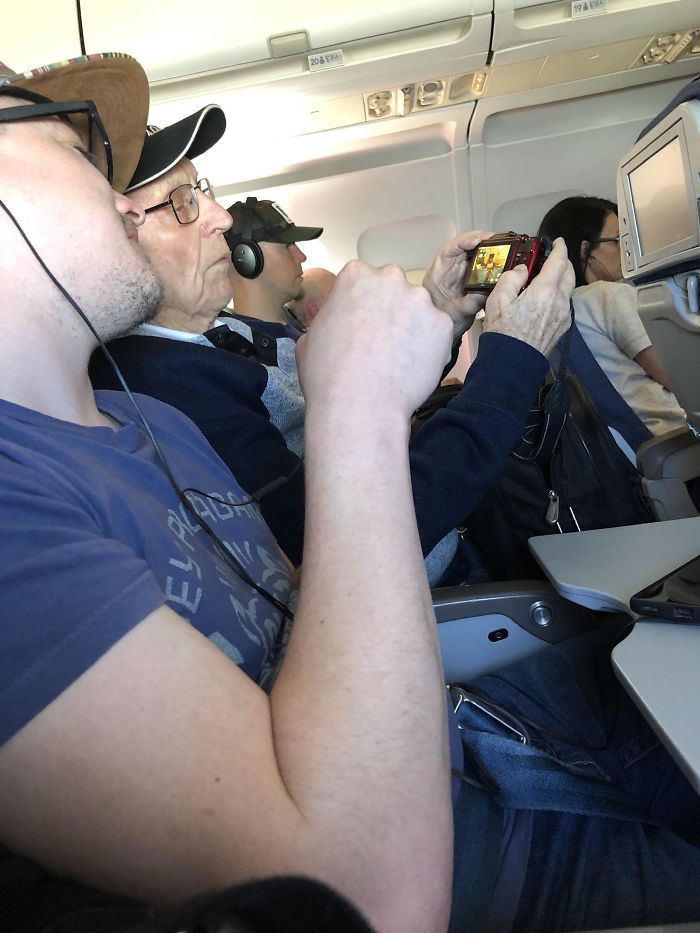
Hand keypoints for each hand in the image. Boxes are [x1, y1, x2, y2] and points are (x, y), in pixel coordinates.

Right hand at [297, 260, 453, 419]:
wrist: (359, 406)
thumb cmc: (328, 375)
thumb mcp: (310, 337)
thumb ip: (330, 319)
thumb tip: (337, 324)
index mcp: (356, 275)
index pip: (364, 280)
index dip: (363, 305)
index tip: (362, 324)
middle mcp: (391, 278)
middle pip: (395, 289)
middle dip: (391, 310)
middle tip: (381, 342)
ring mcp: (420, 300)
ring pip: (419, 311)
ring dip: (412, 328)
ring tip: (399, 359)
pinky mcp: (442, 325)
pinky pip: (437, 334)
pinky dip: (430, 348)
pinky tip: (413, 368)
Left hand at [422, 230, 492, 335]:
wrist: (446, 330)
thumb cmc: (448, 321)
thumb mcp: (461, 313)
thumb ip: (474, 301)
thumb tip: (491, 289)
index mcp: (437, 275)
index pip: (448, 250)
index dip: (463, 242)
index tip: (478, 240)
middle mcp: (446, 268)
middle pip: (461, 246)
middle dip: (479, 239)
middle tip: (496, 239)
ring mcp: (456, 270)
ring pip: (470, 251)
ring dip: (485, 246)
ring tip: (500, 244)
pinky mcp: (466, 273)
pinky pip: (476, 260)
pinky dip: (487, 257)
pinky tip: (498, 256)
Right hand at [481, 237, 573, 357]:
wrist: (513, 363)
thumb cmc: (503, 333)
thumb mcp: (497, 300)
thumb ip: (511, 278)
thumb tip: (521, 270)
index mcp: (545, 291)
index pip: (559, 261)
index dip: (560, 248)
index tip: (558, 242)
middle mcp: (560, 301)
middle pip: (570, 274)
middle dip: (563, 262)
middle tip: (553, 258)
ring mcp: (564, 316)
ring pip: (569, 289)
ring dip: (562, 279)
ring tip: (548, 278)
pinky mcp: (562, 327)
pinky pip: (565, 304)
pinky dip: (560, 295)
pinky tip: (547, 298)